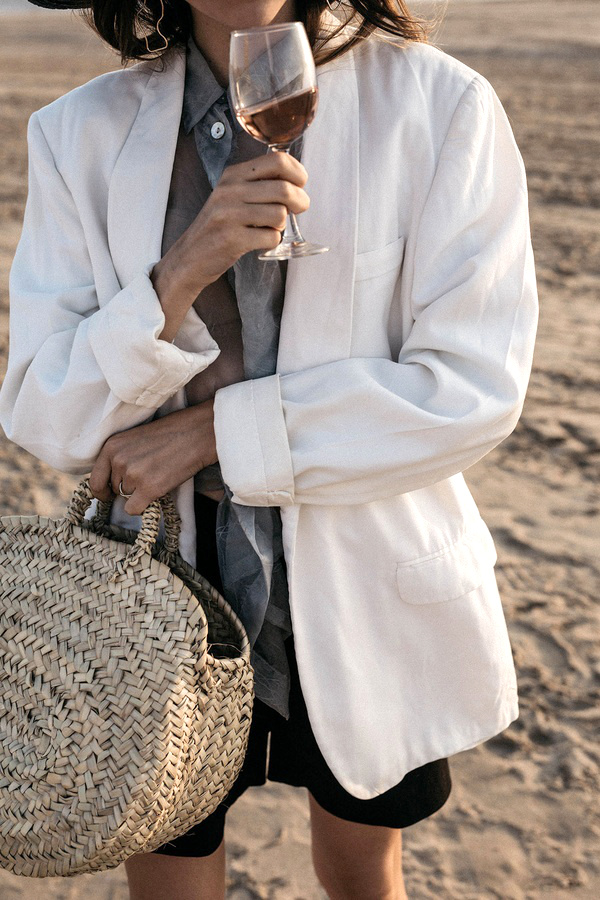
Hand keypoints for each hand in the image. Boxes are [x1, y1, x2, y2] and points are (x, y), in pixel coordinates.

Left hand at [89, 400, 216, 515]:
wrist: (197, 433)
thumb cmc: (170, 433)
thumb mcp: (135, 438)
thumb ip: (119, 456)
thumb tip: (110, 483)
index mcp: (111, 446)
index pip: (95, 480)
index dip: (102, 491)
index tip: (109, 494)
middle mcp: (118, 460)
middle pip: (114, 490)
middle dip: (128, 488)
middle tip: (148, 476)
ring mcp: (133, 475)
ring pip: (126, 499)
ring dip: (140, 494)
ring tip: (158, 475)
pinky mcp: (149, 488)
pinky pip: (134, 509)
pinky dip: (143, 506)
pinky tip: (156, 492)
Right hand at [151, 152, 309, 341]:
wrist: (190, 257)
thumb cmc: (218, 226)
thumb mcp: (232, 195)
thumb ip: (259, 184)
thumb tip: (297, 182)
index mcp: (233, 175)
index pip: (277, 160)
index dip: (298, 173)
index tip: (301, 184)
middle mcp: (230, 190)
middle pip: (284, 189)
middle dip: (300, 202)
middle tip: (299, 209)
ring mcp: (229, 215)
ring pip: (280, 215)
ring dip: (281, 225)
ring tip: (269, 228)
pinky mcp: (232, 239)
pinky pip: (271, 238)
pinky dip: (271, 242)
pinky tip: (259, 241)